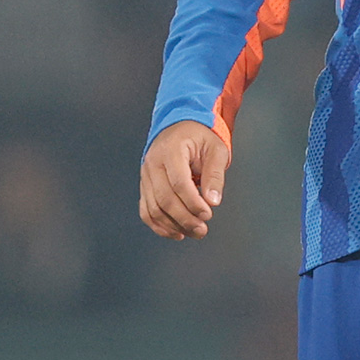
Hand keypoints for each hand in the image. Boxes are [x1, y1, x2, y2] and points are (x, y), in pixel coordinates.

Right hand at [139, 120, 228, 240]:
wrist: (178, 126)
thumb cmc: (199, 137)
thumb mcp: (216, 149)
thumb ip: (215, 174)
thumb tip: (213, 201)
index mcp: (171, 151)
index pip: (179, 183)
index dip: (193, 202)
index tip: (207, 214)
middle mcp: (153, 164)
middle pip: (164, 199)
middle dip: (184, 218)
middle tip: (202, 229)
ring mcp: (145, 176)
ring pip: (153, 208)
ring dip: (172, 225)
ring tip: (192, 233)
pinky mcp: (144, 186)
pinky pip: (146, 210)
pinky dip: (159, 225)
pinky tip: (175, 232)